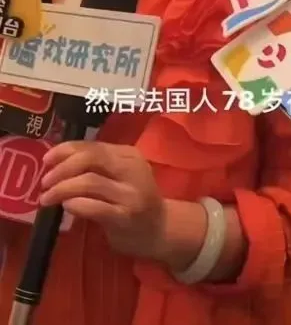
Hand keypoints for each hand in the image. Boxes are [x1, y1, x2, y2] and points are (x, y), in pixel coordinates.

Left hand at [40, 141, 164, 258]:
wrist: (161, 229)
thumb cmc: (135, 200)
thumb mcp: (121, 175)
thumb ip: (97, 165)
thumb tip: (57, 161)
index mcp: (129, 154)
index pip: (92, 145)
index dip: (65, 150)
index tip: (46, 159)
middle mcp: (132, 169)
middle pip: (90, 159)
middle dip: (61, 169)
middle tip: (44, 182)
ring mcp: (130, 193)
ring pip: (89, 182)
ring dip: (62, 189)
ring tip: (47, 198)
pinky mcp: (126, 217)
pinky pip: (94, 207)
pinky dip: (75, 204)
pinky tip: (66, 207)